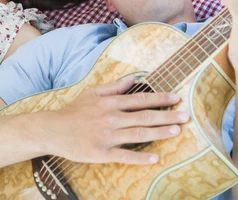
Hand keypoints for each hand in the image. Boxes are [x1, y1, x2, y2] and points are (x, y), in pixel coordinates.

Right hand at [42, 76, 188, 164]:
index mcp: (110, 102)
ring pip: (138, 134)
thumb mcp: (92, 93)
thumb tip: (134, 79)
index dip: (159, 98)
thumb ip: (114, 86)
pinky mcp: (101, 153)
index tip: (176, 98)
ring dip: (159, 133)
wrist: (52, 130)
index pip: (139, 99)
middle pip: (143, 116)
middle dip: (166, 116)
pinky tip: (155, 158)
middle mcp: (111, 118)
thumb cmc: (74, 111)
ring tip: (177, 131)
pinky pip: (124, 156)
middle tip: (185, 115)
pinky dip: (140, 158)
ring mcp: (107, 136)